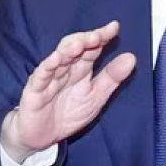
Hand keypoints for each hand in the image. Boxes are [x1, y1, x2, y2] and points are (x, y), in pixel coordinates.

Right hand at [1, 21, 136, 162]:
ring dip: (69, 50)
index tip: (114, 27)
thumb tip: (131, 57)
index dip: (101, 37)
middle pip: (74, 48)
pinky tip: (56, 59)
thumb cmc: (68, 114)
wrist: (43, 138)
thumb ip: (112, 78)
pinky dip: (47, 67)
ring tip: (81, 43)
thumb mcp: (96, 97)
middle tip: (98, 35)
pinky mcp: (34, 92)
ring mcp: (48, 79)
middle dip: (85, 40)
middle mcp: (64, 70)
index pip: (91, 48)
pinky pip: (40, 77)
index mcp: (80, 69)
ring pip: (58, 59)